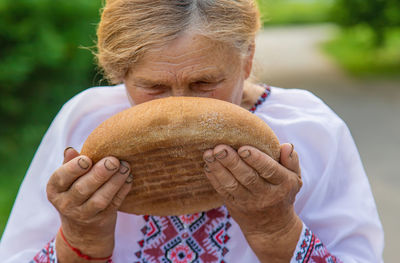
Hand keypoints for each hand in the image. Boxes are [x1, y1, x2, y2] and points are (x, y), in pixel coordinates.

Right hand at [46, 147, 132, 261]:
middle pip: (82, 189)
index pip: (60, 178)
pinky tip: (129, 177)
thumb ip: (70, 164)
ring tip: (125, 167)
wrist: (82, 229)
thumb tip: (70, 150)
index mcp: (55, 190)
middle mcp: (66, 204)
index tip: (87, 159)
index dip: (73, 168)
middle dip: (99, 174)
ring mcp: (84, 215)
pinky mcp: (102, 219)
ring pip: (100, 199)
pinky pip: (114, 204)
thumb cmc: (75, 192)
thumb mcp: (68, 180)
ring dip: (115, 182)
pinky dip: (123, 190)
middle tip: (113, 160)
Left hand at [203, 143, 302, 261]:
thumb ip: (291, 161)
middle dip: (232, 162)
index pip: (270, 170)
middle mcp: (265, 194)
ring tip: (209, 154)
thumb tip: (285, 145)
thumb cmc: (282, 193)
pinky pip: (223, 192)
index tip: (243, 148)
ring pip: (232, 185)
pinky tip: (208, 165)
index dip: (256, 159)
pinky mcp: (234, 206)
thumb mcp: (294, 178)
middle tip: (220, 148)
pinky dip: (214, 178)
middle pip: (247, 177)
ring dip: (219, 169)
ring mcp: (248, 202)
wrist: (272, 228)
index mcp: (283, 184)